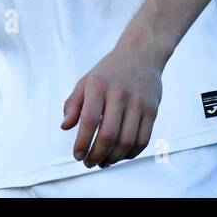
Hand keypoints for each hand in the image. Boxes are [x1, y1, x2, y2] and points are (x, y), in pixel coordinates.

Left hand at [61, 43, 162, 167]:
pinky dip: (131, 153)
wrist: (141, 53)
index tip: (77, 155)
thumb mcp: (86, 81)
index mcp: (99, 86)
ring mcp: (138, 102)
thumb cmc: (109, 72)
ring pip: (127, 141)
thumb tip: (64, 127)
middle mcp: (119, 94)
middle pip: (109, 135)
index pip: (90, 120)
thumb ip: (73, 104)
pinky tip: (121, 155)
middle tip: (89, 163)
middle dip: (96, 155)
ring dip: (113, 158)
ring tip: (103, 162)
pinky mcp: (152, 110)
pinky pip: (143, 139)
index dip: (82, 142)